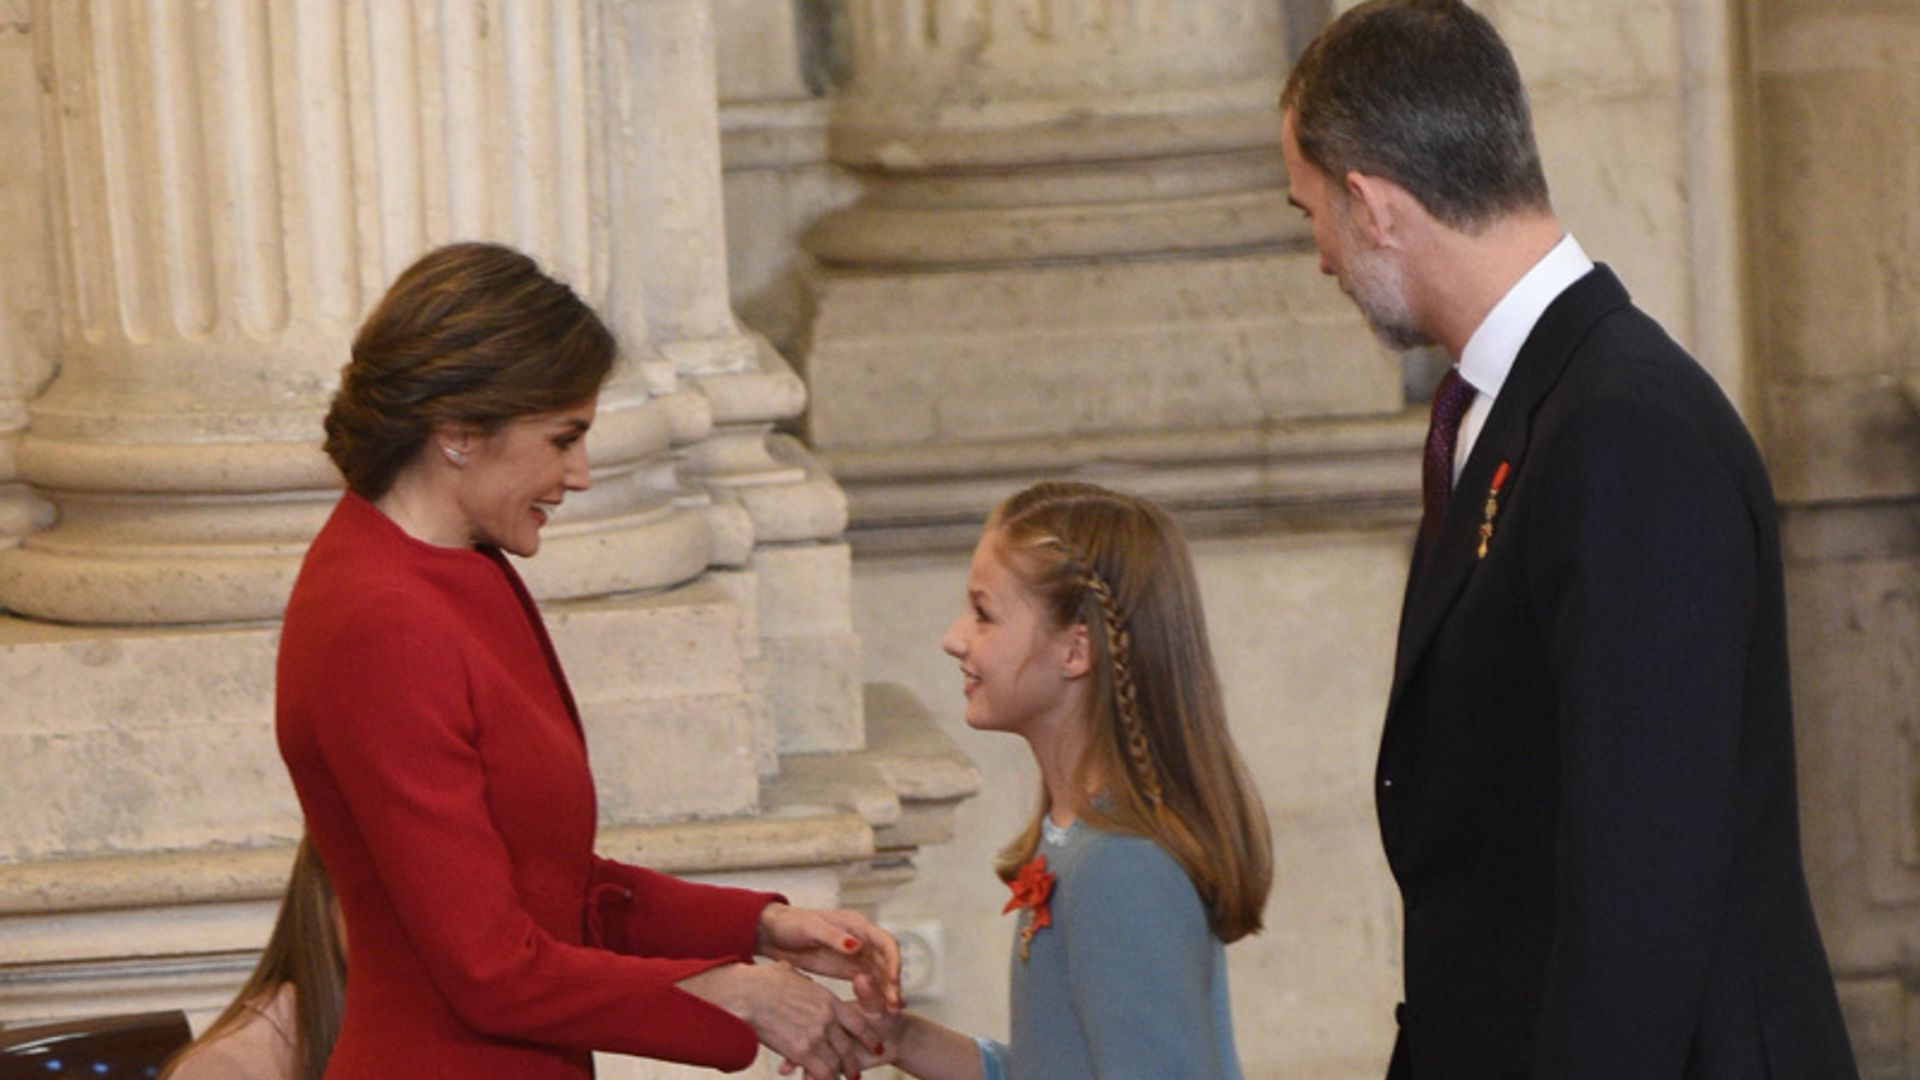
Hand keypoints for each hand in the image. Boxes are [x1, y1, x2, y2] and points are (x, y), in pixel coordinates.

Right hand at [678, 961, 884, 1079]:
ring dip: (839, 1075)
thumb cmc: (761, 982)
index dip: (868, 1037)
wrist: (746, 994)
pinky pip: (821, 1072)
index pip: (857, 1023)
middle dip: (853, 1063)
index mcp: (828, 1000)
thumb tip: (792, 973)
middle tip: (855, 1073)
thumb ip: (799, 981)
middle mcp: (827, 1019)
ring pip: (837, 1063)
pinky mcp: (801, 1051)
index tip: (874, 1045)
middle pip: (848, 1047)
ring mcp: (816, 1035)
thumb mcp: (789, 974)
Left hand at [757, 903, 903, 1013]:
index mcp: (857, 925)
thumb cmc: (791, 924)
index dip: (893, 961)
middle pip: (886, 961)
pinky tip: (880, 1011)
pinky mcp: (849, 969)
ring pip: (880, 974)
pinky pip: (868, 983)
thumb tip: (856, 946)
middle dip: (893, 982)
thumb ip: (833, 937)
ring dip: (887, 991)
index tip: (893, 981)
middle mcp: (862, 939)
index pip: (885, 943)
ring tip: (891, 1013)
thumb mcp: (810, 929)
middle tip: (894, 1006)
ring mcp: (856, 955)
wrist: (774, 933)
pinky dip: (876, 995)